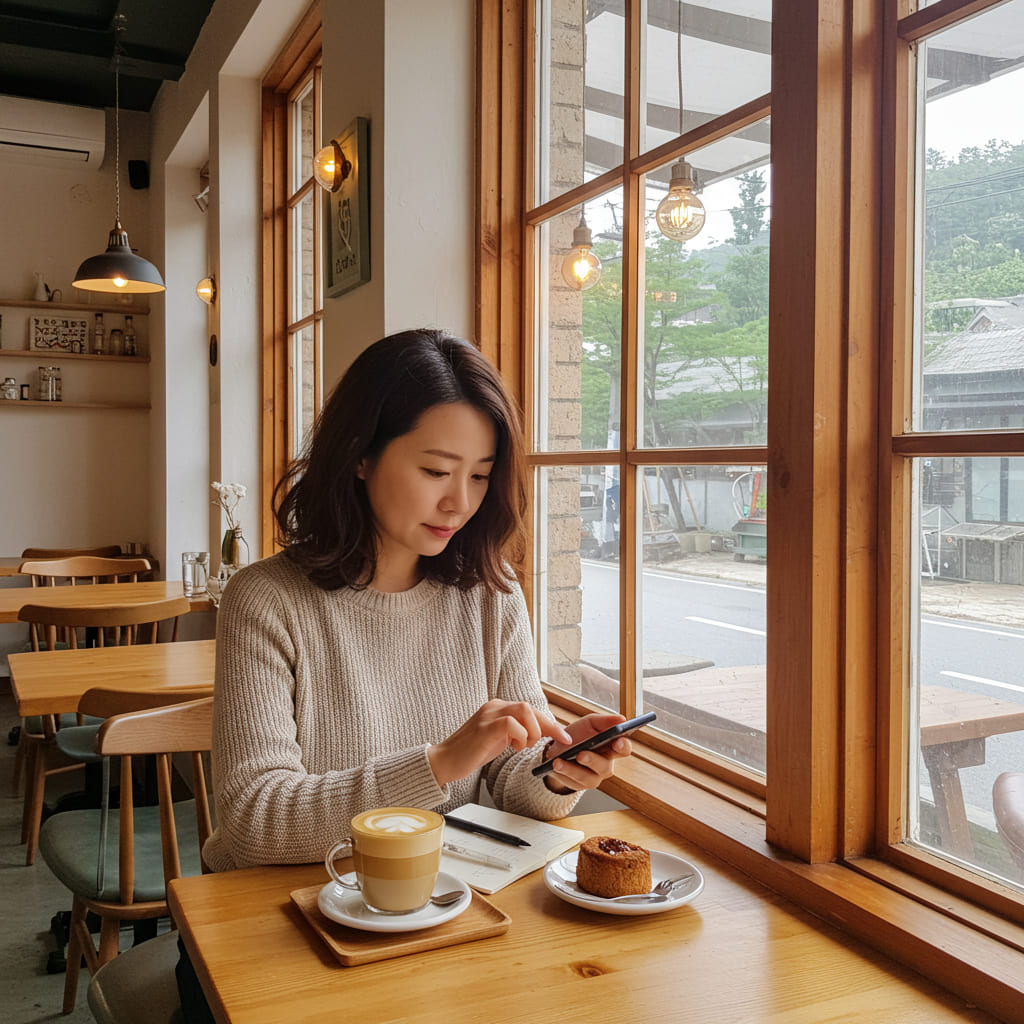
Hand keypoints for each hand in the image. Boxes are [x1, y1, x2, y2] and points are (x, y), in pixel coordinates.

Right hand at [428, 699, 572, 785]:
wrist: (444, 761)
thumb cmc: (470, 753)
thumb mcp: (498, 740)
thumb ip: (515, 733)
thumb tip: (538, 735)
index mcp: (498, 708)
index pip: (530, 710)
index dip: (549, 723)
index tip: (563, 736)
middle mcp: (494, 707)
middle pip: (530, 707)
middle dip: (549, 725)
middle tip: (559, 741)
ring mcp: (488, 715)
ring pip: (524, 710)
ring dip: (532, 731)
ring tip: (524, 746)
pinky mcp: (484, 727)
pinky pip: (511, 723)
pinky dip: (520, 735)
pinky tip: (514, 747)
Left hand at [543, 713, 632, 793]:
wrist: (558, 747)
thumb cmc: (579, 734)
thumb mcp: (590, 723)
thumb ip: (606, 720)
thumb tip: (622, 719)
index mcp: (612, 748)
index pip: (624, 750)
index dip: (623, 747)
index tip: (617, 741)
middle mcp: (605, 765)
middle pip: (605, 767)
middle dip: (593, 761)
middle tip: (581, 754)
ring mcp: (593, 777)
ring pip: (588, 778)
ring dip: (572, 770)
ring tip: (559, 762)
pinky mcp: (579, 785)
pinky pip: (573, 782)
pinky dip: (563, 773)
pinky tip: (555, 765)